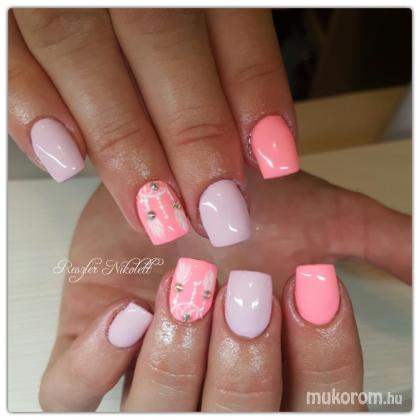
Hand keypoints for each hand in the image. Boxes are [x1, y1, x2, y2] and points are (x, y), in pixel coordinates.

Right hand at [9, 8, 297, 246]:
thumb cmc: (152, 11)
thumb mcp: (193, 14)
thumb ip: (221, 60)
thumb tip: (255, 144)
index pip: (230, 20)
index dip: (255, 92)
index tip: (276, 162)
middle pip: (161, 42)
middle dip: (193, 136)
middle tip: (216, 212)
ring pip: (82, 52)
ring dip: (122, 144)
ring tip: (154, 212)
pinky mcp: (4, 8)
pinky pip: (9, 55)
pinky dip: (32, 107)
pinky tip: (64, 162)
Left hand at [38, 170, 410, 410]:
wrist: (176, 173)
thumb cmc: (243, 197)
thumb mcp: (322, 216)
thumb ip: (383, 244)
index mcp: (275, 365)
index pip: (316, 408)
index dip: (322, 360)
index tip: (308, 282)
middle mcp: (213, 380)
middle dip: (246, 360)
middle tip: (246, 285)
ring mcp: (144, 371)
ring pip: (158, 416)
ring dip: (178, 357)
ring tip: (188, 284)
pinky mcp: (86, 351)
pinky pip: (73, 398)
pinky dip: (96, 364)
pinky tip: (127, 312)